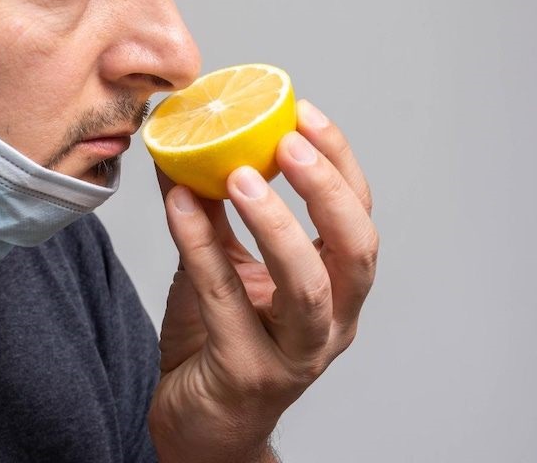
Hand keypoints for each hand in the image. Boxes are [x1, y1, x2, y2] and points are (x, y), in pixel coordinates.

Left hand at [148, 100, 377, 462]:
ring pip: (306, 289)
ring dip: (277, 225)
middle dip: (327, 191)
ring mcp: (295, 355)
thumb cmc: (219, 344)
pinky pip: (226, 301)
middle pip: (356, 251)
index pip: (358, 217)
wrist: (198, 423)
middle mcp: (331, 323)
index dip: (338, 162)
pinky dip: (200, 247)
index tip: (304, 113)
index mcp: (337, 289)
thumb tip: (186, 142)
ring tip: (241, 176)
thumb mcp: (224, 267)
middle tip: (287, 143)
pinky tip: (179, 205)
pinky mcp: (248, 374)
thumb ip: (215, 212)